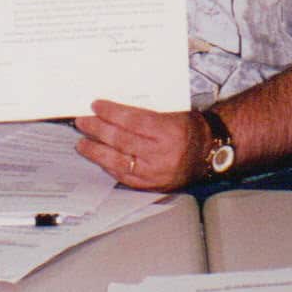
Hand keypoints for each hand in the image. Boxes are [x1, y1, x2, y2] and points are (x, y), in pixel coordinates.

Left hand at [73, 99, 207, 191]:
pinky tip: (98, 159)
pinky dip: (109, 167)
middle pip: (122, 140)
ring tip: (82, 143)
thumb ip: (145, 114)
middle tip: (83, 122)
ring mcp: (155, 173)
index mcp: (169, 131)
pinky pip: (124, 177)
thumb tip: (113, 110)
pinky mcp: (152, 185)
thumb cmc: (190, 129)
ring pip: (118, 161)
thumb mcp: (173, 114)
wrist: (209, 154)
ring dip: (96, 151)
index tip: (96, 106)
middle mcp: (161, 154)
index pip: (133, 120)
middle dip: (98, 130)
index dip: (112, 113)